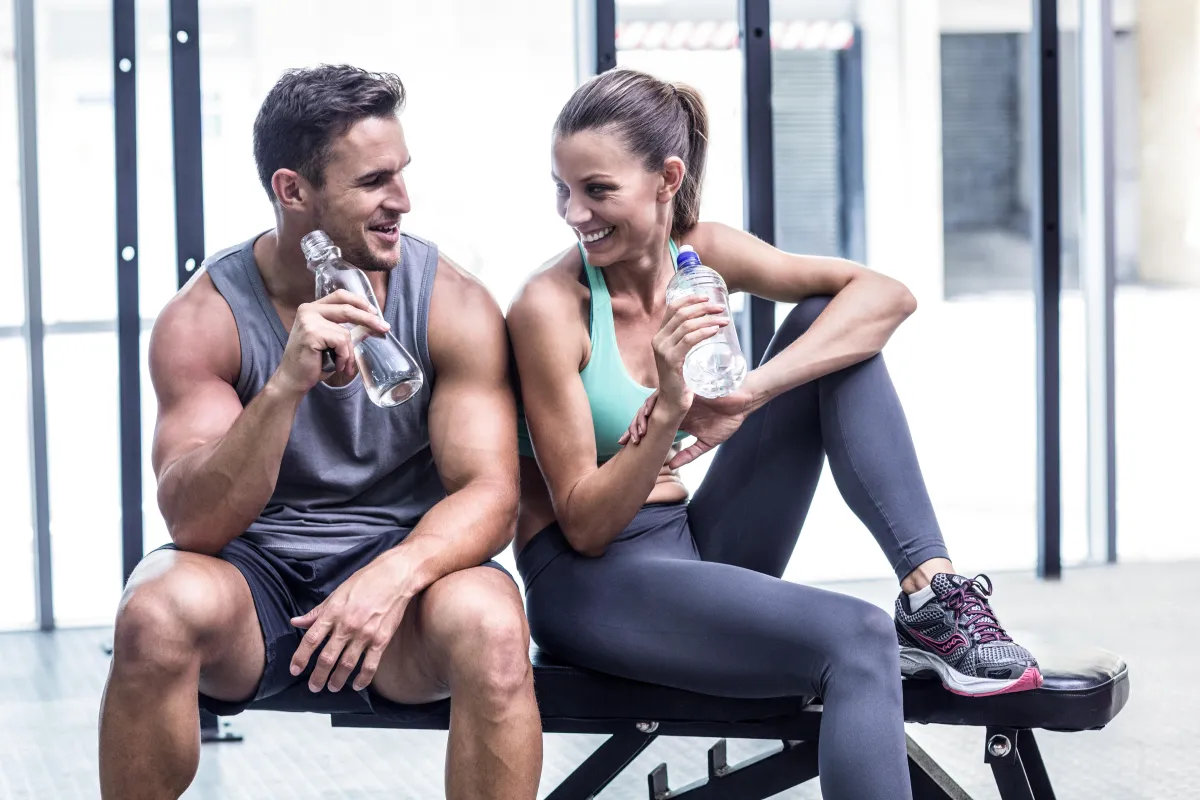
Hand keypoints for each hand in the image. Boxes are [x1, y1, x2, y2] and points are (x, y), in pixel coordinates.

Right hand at [272, 289, 390, 396]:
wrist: (294, 379)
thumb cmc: (314, 362)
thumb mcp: (330, 340)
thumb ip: (343, 328)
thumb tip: (373, 322)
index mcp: (312, 308)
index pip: (340, 296)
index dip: (359, 301)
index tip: (375, 311)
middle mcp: (308, 310)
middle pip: (347, 309)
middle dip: (369, 319)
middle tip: (385, 328)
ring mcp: (308, 320)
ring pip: (345, 332)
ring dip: (349, 353)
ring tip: (343, 365)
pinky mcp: (311, 333)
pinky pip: (341, 342)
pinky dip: (343, 357)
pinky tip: (336, 365)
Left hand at [289, 554, 412, 692]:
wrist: (396, 576)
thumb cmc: (366, 581)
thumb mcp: (337, 593)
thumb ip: (317, 612)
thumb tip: (296, 622)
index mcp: (333, 612)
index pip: (311, 640)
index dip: (300, 657)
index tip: (295, 670)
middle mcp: (347, 625)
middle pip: (327, 658)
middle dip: (318, 676)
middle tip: (314, 687)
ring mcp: (365, 634)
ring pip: (346, 665)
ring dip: (337, 680)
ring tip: (332, 687)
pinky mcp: (381, 639)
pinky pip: (370, 665)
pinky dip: (362, 679)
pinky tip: (357, 686)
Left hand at [619, 387, 754, 468]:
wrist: (743, 402)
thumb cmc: (728, 419)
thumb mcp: (706, 443)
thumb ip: (689, 454)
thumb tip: (670, 466)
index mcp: (676, 418)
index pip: (653, 426)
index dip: (640, 435)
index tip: (628, 449)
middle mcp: (673, 406)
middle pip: (647, 415)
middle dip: (633, 427)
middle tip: (624, 441)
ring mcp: (676, 396)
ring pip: (651, 404)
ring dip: (641, 417)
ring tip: (637, 431)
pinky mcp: (682, 387)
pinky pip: (664, 393)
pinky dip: (655, 403)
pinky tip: (649, 413)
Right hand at [651, 295, 728, 417]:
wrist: (672, 402)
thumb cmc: (681, 379)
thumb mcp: (680, 355)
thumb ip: (686, 341)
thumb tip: (707, 325)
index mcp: (660, 335)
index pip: (672, 308)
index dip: (690, 299)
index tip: (707, 297)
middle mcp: (658, 339)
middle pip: (681, 313)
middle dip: (703, 307)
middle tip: (721, 308)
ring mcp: (663, 349)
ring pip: (687, 325)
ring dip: (708, 319)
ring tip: (724, 320)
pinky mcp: (671, 360)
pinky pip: (689, 340)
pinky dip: (703, 332)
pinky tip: (715, 331)